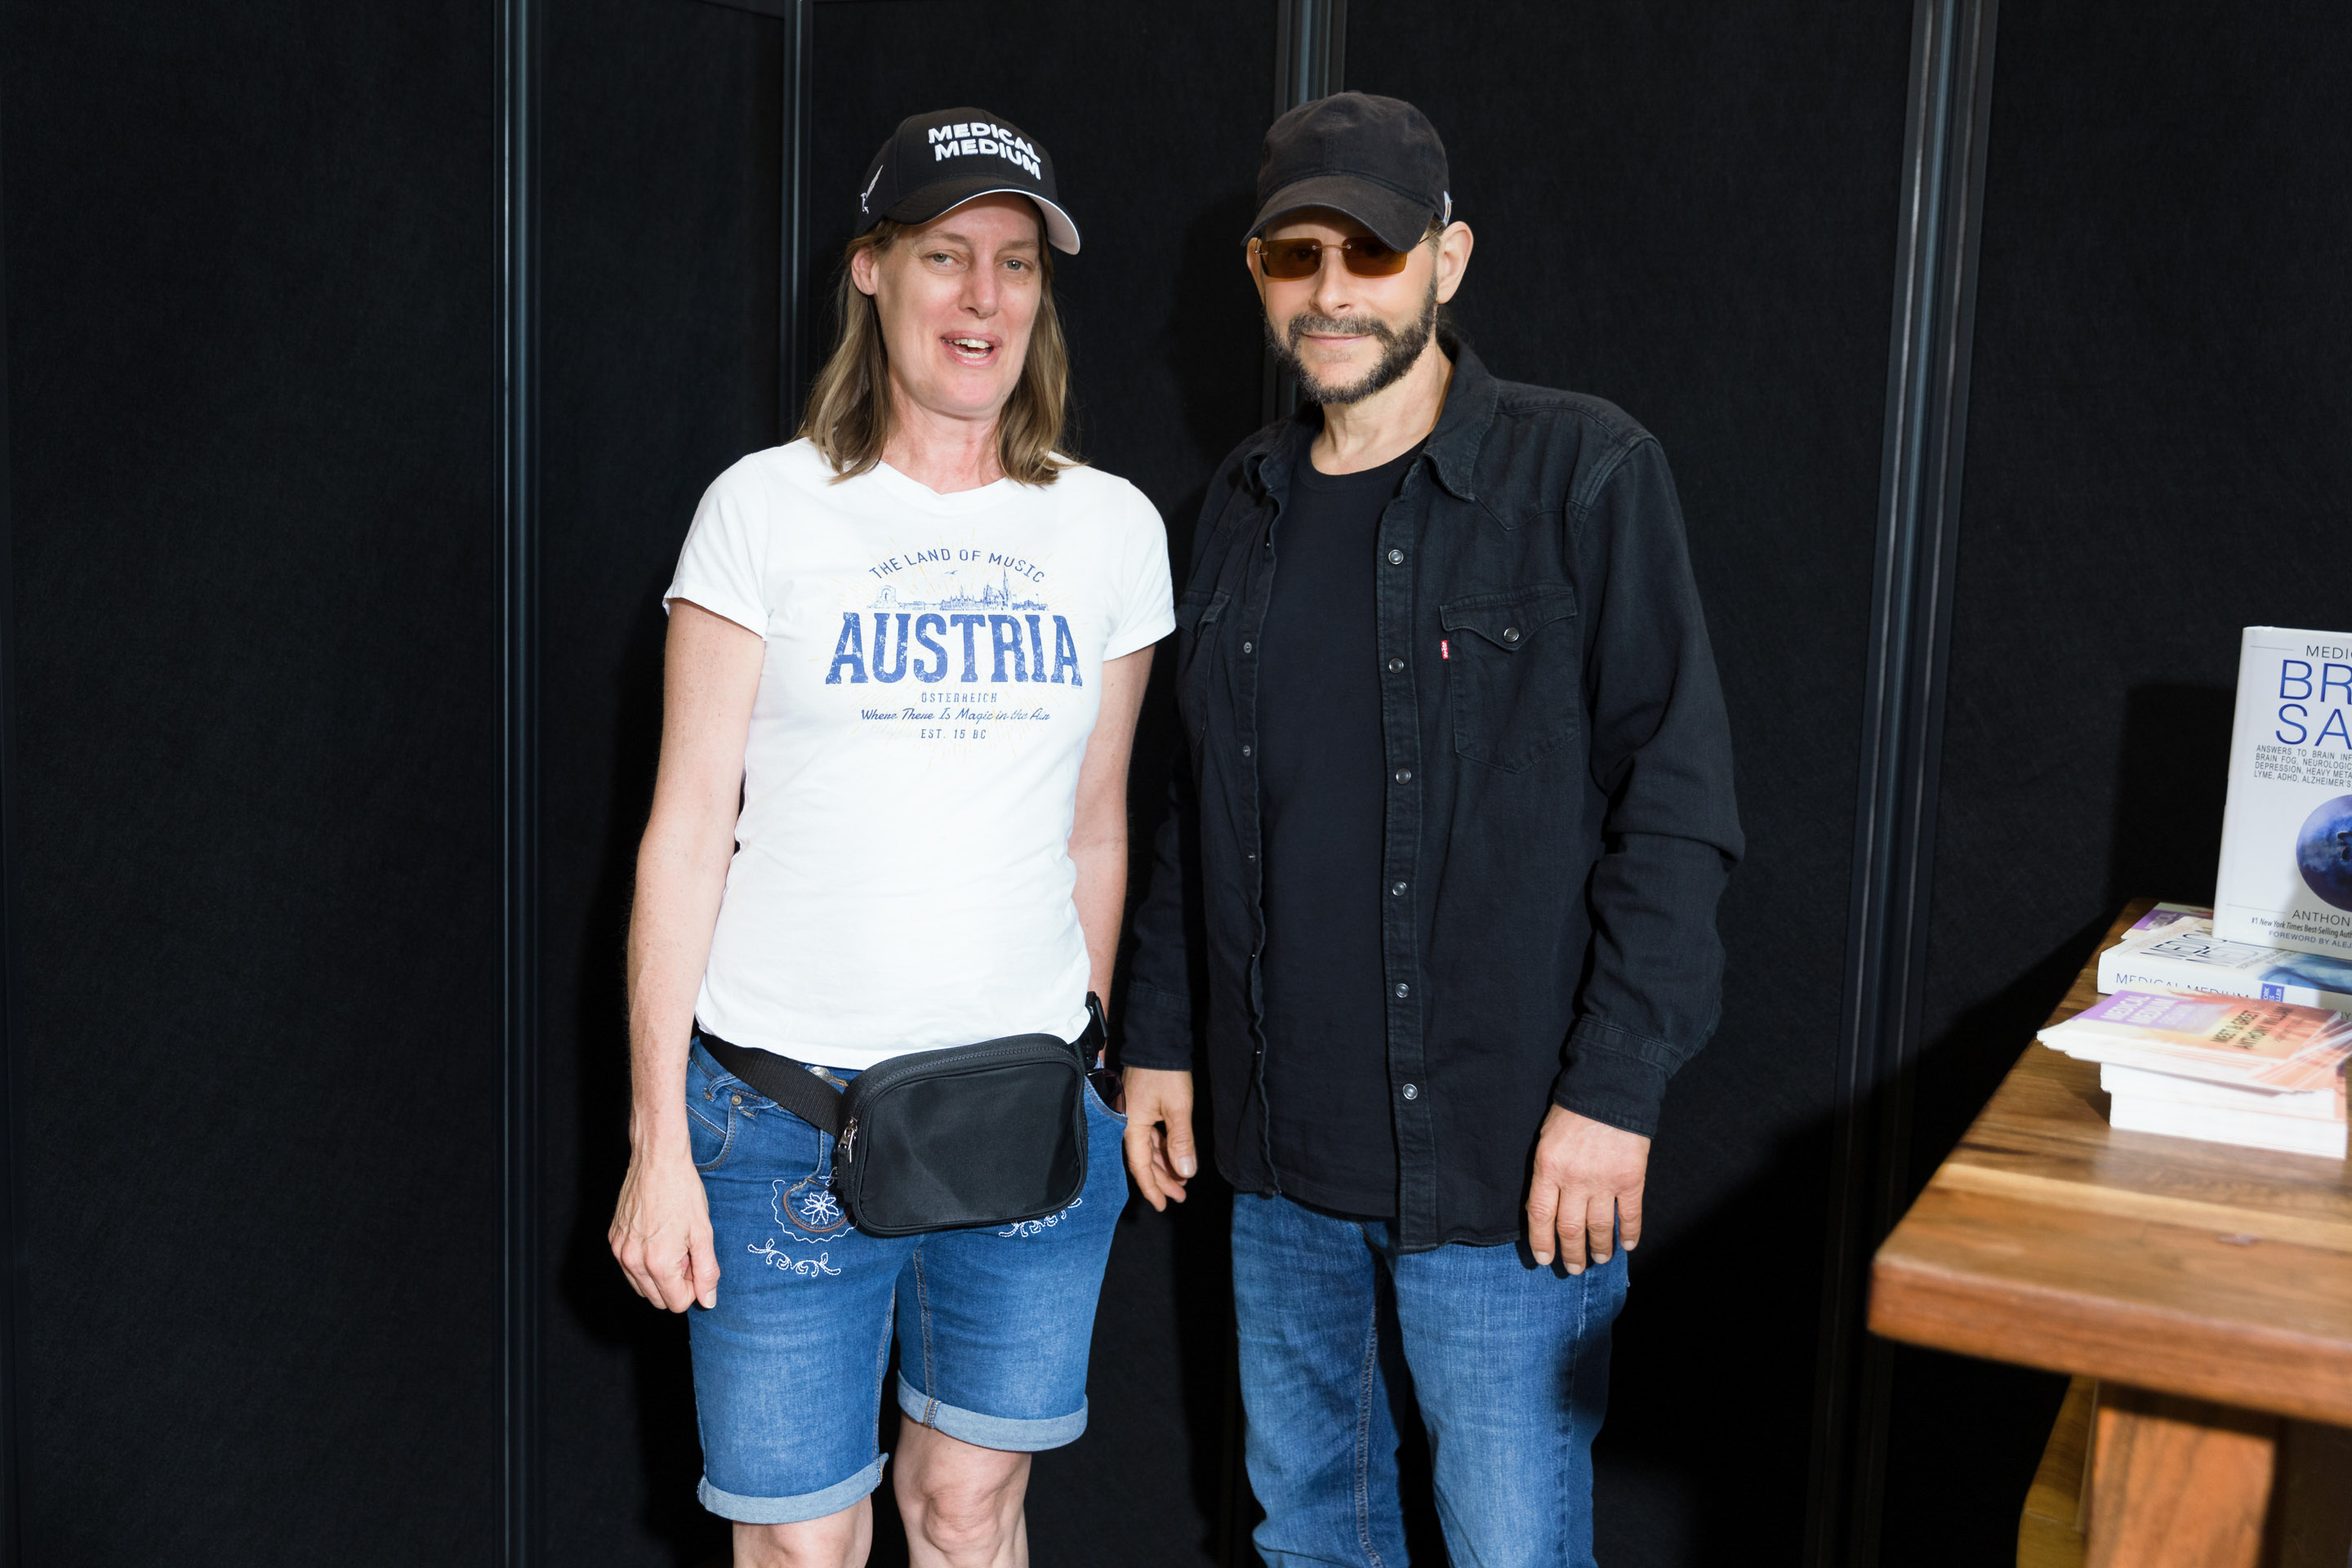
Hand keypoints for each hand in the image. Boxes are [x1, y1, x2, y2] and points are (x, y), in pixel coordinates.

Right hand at [609, 1141, 719, 1311]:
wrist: (657, 1159)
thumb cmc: (683, 1192)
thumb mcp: (703, 1233)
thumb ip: (707, 1272)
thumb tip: (708, 1301)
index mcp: (658, 1263)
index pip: (677, 1303)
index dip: (693, 1287)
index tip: (696, 1262)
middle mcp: (632, 1261)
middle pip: (658, 1300)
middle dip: (676, 1283)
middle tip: (686, 1251)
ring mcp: (619, 1251)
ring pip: (642, 1286)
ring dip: (660, 1274)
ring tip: (672, 1242)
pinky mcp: (612, 1239)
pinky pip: (629, 1267)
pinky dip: (644, 1261)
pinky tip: (657, 1235)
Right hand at [1122, 1067, 1197, 1209]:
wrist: (1158, 1040)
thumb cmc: (1166, 1072)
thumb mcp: (1178, 1109)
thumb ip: (1181, 1142)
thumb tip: (1185, 1173)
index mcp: (1131, 1127)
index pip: (1140, 1167)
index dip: (1152, 1188)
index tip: (1163, 1205)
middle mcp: (1128, 1124)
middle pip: (1143, 1161)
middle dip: (1162, 1180)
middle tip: (1179, 1196)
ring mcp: (1133, 1116)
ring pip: (1146, 1149)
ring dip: (1164, 1165)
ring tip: (1182, 1179)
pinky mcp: (1141, 1108)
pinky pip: (1149, 1136)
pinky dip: (1162, 1149)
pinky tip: (1174, 1156)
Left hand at [1525, 1105, 1649, 1273]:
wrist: (1610, 1089)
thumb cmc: (1573, 1112)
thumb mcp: (1546, 1140)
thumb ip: (1546, 1174)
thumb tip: (1544, 1209)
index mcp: (1548, 1167)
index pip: (1540, 1215)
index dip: (1542, 1241)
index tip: (1545, 1259)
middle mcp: (1574, 1180)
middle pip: (1570, 1228)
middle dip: (1571, 1253)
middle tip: (1574, 1269)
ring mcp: (1605, 1181)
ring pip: (1599, 1227)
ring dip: (1599, 1248)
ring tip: (1600, 1260)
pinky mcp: (1631, 1178)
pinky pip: (1630, 1214)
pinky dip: (1630, 1233)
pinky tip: (1628, 1245)